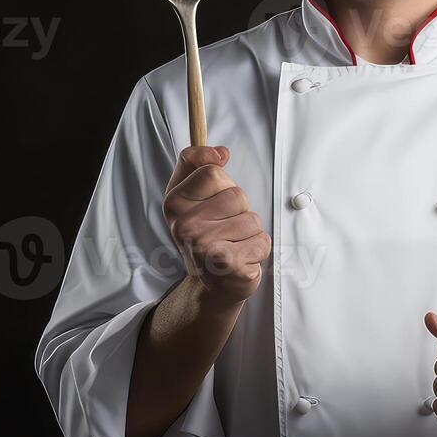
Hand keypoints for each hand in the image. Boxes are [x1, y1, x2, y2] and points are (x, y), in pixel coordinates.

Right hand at [163, 145, 270, 310]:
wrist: (212, 284)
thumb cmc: (205, 234)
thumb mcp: (191, 192)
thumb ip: (197, 162)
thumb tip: (220, 152)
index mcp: (174, 203)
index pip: (213, 171)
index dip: (223, 185)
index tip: (214, 203)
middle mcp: (184, 226)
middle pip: (237, 195)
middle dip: (240, 210)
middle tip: (224, 229)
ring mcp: (204, 246)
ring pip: (252, 218)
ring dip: (250, 232)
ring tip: (233, 244)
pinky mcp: (227, 265)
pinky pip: (262, 241)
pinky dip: (258, 250)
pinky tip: (241, 260)